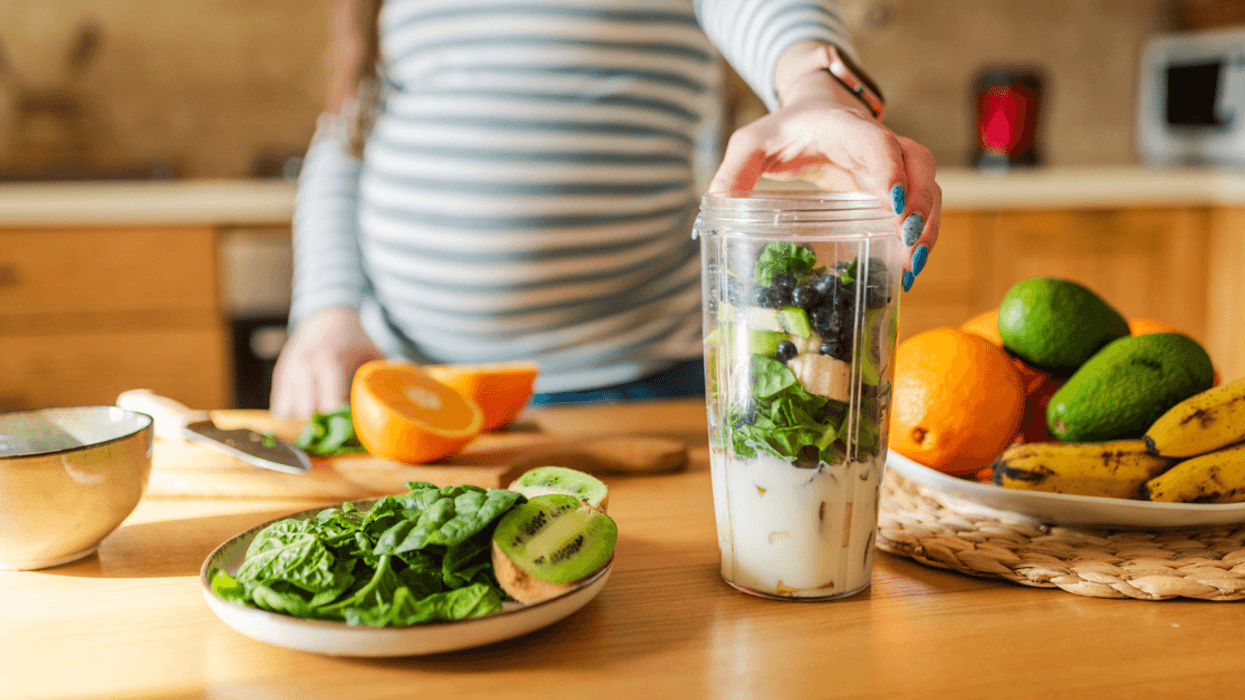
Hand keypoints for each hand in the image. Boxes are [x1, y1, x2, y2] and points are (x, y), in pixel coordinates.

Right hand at [270, 307, 384, 417]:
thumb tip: (395, 397)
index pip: (327, 398)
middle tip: (335, 422)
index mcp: (328, 359)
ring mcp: (288, 370)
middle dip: (320, 421)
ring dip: (304, 419)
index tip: (348, 421)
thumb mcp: (371, 352)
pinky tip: (306, 410)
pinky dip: (291, 413)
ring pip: (287, 410)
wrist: (325, 316)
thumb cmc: (353, 339)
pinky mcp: (280, 374)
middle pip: (305, 409)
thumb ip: (381, 373)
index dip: (338, 416)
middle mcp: (304, 364)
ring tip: (320, 415)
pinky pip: (278, 405)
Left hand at [709, 42, 940, 291]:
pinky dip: (920, 235)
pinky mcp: (894, 188)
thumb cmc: (783, 128)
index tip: (892, 202)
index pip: (877, 142)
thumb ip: (732, 172)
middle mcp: (877, 144)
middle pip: (920, 165)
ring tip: (912, 267)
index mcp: (843, 129)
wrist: (813, 112)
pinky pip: (918, 207)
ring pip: (929, 188)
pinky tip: (907, 268)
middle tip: (907, 243)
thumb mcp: (751, 143)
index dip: (889, 169)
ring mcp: (892, 166)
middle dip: (920, 204)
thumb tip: (714, 209)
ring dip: (927, 226)